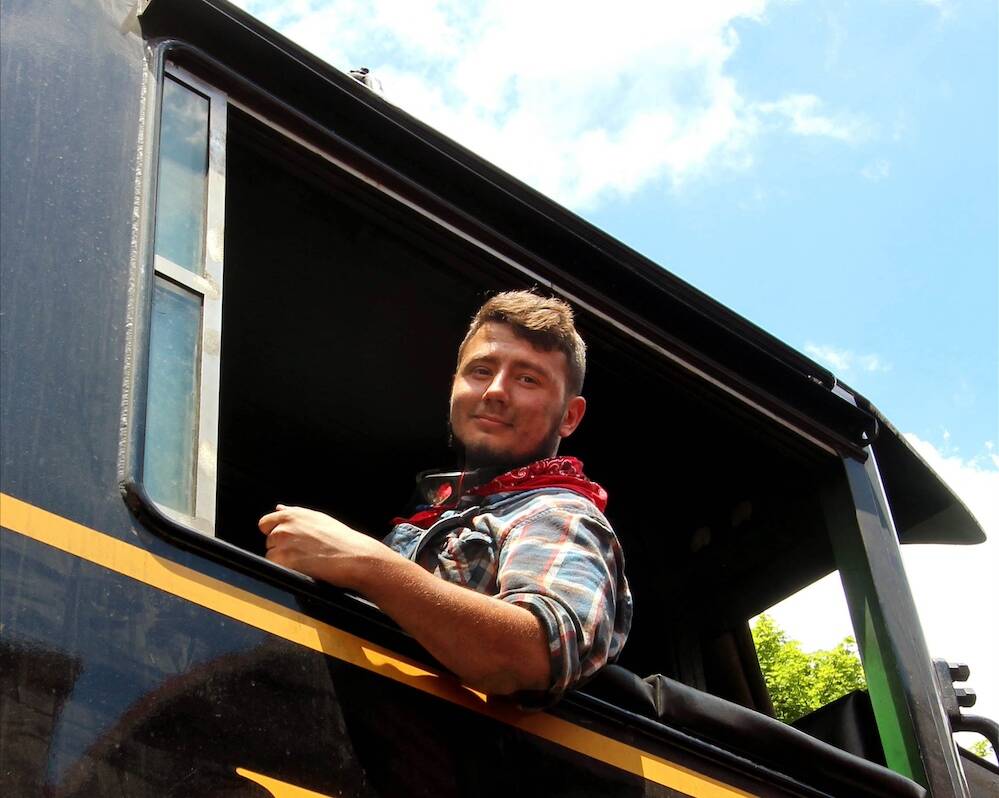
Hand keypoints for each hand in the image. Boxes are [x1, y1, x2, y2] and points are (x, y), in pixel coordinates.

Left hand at [258, 504, 387, 588]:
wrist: (352, 555)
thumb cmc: (340, 538)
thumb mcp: (317, 518)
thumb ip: (294, 513)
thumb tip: (279, 509)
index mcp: (293, 514)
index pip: (265, 523)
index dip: (274, 532)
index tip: (285, 540)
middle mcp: (285, 526)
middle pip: (269, 541)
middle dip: (280, 547)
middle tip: (302, 551)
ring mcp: (283, 543)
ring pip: (271, 555)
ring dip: (283, 560)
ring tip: (305, 559)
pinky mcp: (285, 560)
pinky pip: (275, 567)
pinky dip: (285, 569)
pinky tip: (303, 567)